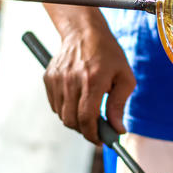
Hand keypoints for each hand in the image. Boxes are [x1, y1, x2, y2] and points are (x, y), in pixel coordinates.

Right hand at [44, 21, 135, 143]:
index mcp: (92, 80)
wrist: (84, 32)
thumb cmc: (108, 54)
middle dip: (84, 130)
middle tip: (96, 129)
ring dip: (74, 120)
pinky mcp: (48, 78)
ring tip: (87, 112)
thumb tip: (118, 129)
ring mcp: (57, 79)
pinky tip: (76, 100)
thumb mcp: (124, 77)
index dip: (93, 135)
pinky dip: (65, 109)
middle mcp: (71, 80)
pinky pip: (55, 105)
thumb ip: (120, 104)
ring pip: (62, 115)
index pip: (86, 118)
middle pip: (71, 121)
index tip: (101, 140)